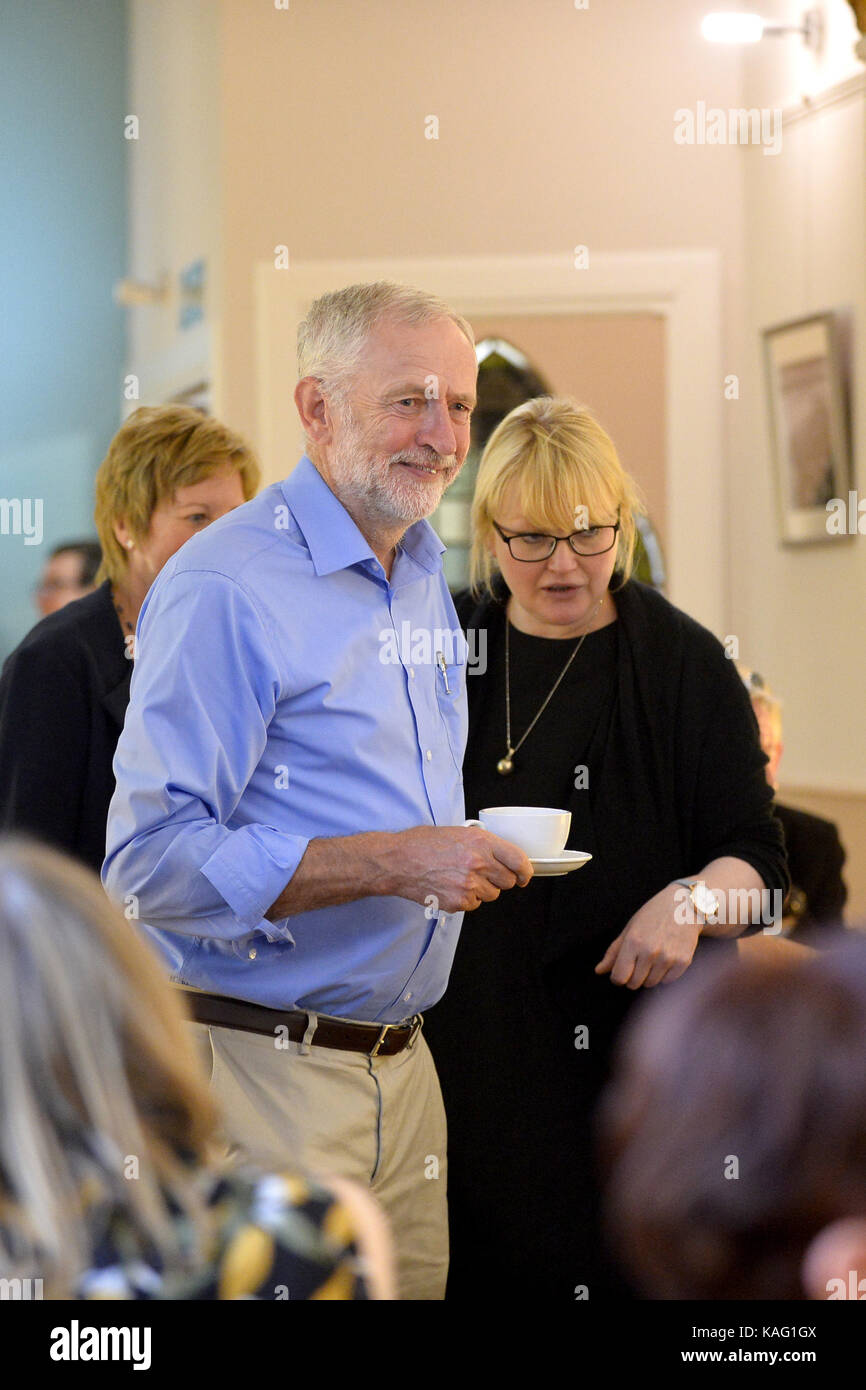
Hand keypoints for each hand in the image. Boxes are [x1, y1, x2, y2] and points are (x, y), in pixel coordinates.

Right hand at [387, 825, 532, 912]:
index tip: (524, 875)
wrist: (397, 861)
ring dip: (482, 890)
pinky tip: (451, 887)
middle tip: (482, 873)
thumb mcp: (457, 832)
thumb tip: (501, 857)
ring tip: (460, 878)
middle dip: (498, 879)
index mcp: (481, 842)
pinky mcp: (459, 902)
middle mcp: (478, 863)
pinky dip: (466, 899)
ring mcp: (469, 885)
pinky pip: (474, 904)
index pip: (518, 860)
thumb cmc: (422, 844)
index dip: (525, 871)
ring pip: (492, 895)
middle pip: (507, 881)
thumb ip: (482, 844)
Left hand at [594, 883, 700, 988]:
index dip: (617, 978)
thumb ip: (613, 952)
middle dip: (632, 977)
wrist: (684, 905)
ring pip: (650, 984)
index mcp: (634, 942)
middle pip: (634, 984)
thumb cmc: (653, 915)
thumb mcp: (630, 929)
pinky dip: (664, 975)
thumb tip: (598, 971)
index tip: (620, 972)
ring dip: (648, 976)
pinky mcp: (683, 962)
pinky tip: (665, 959)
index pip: (619, 977)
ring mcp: (668, 957)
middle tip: (637, 963)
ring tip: (652, 958)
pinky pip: (667, 981)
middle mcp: (650, 951)